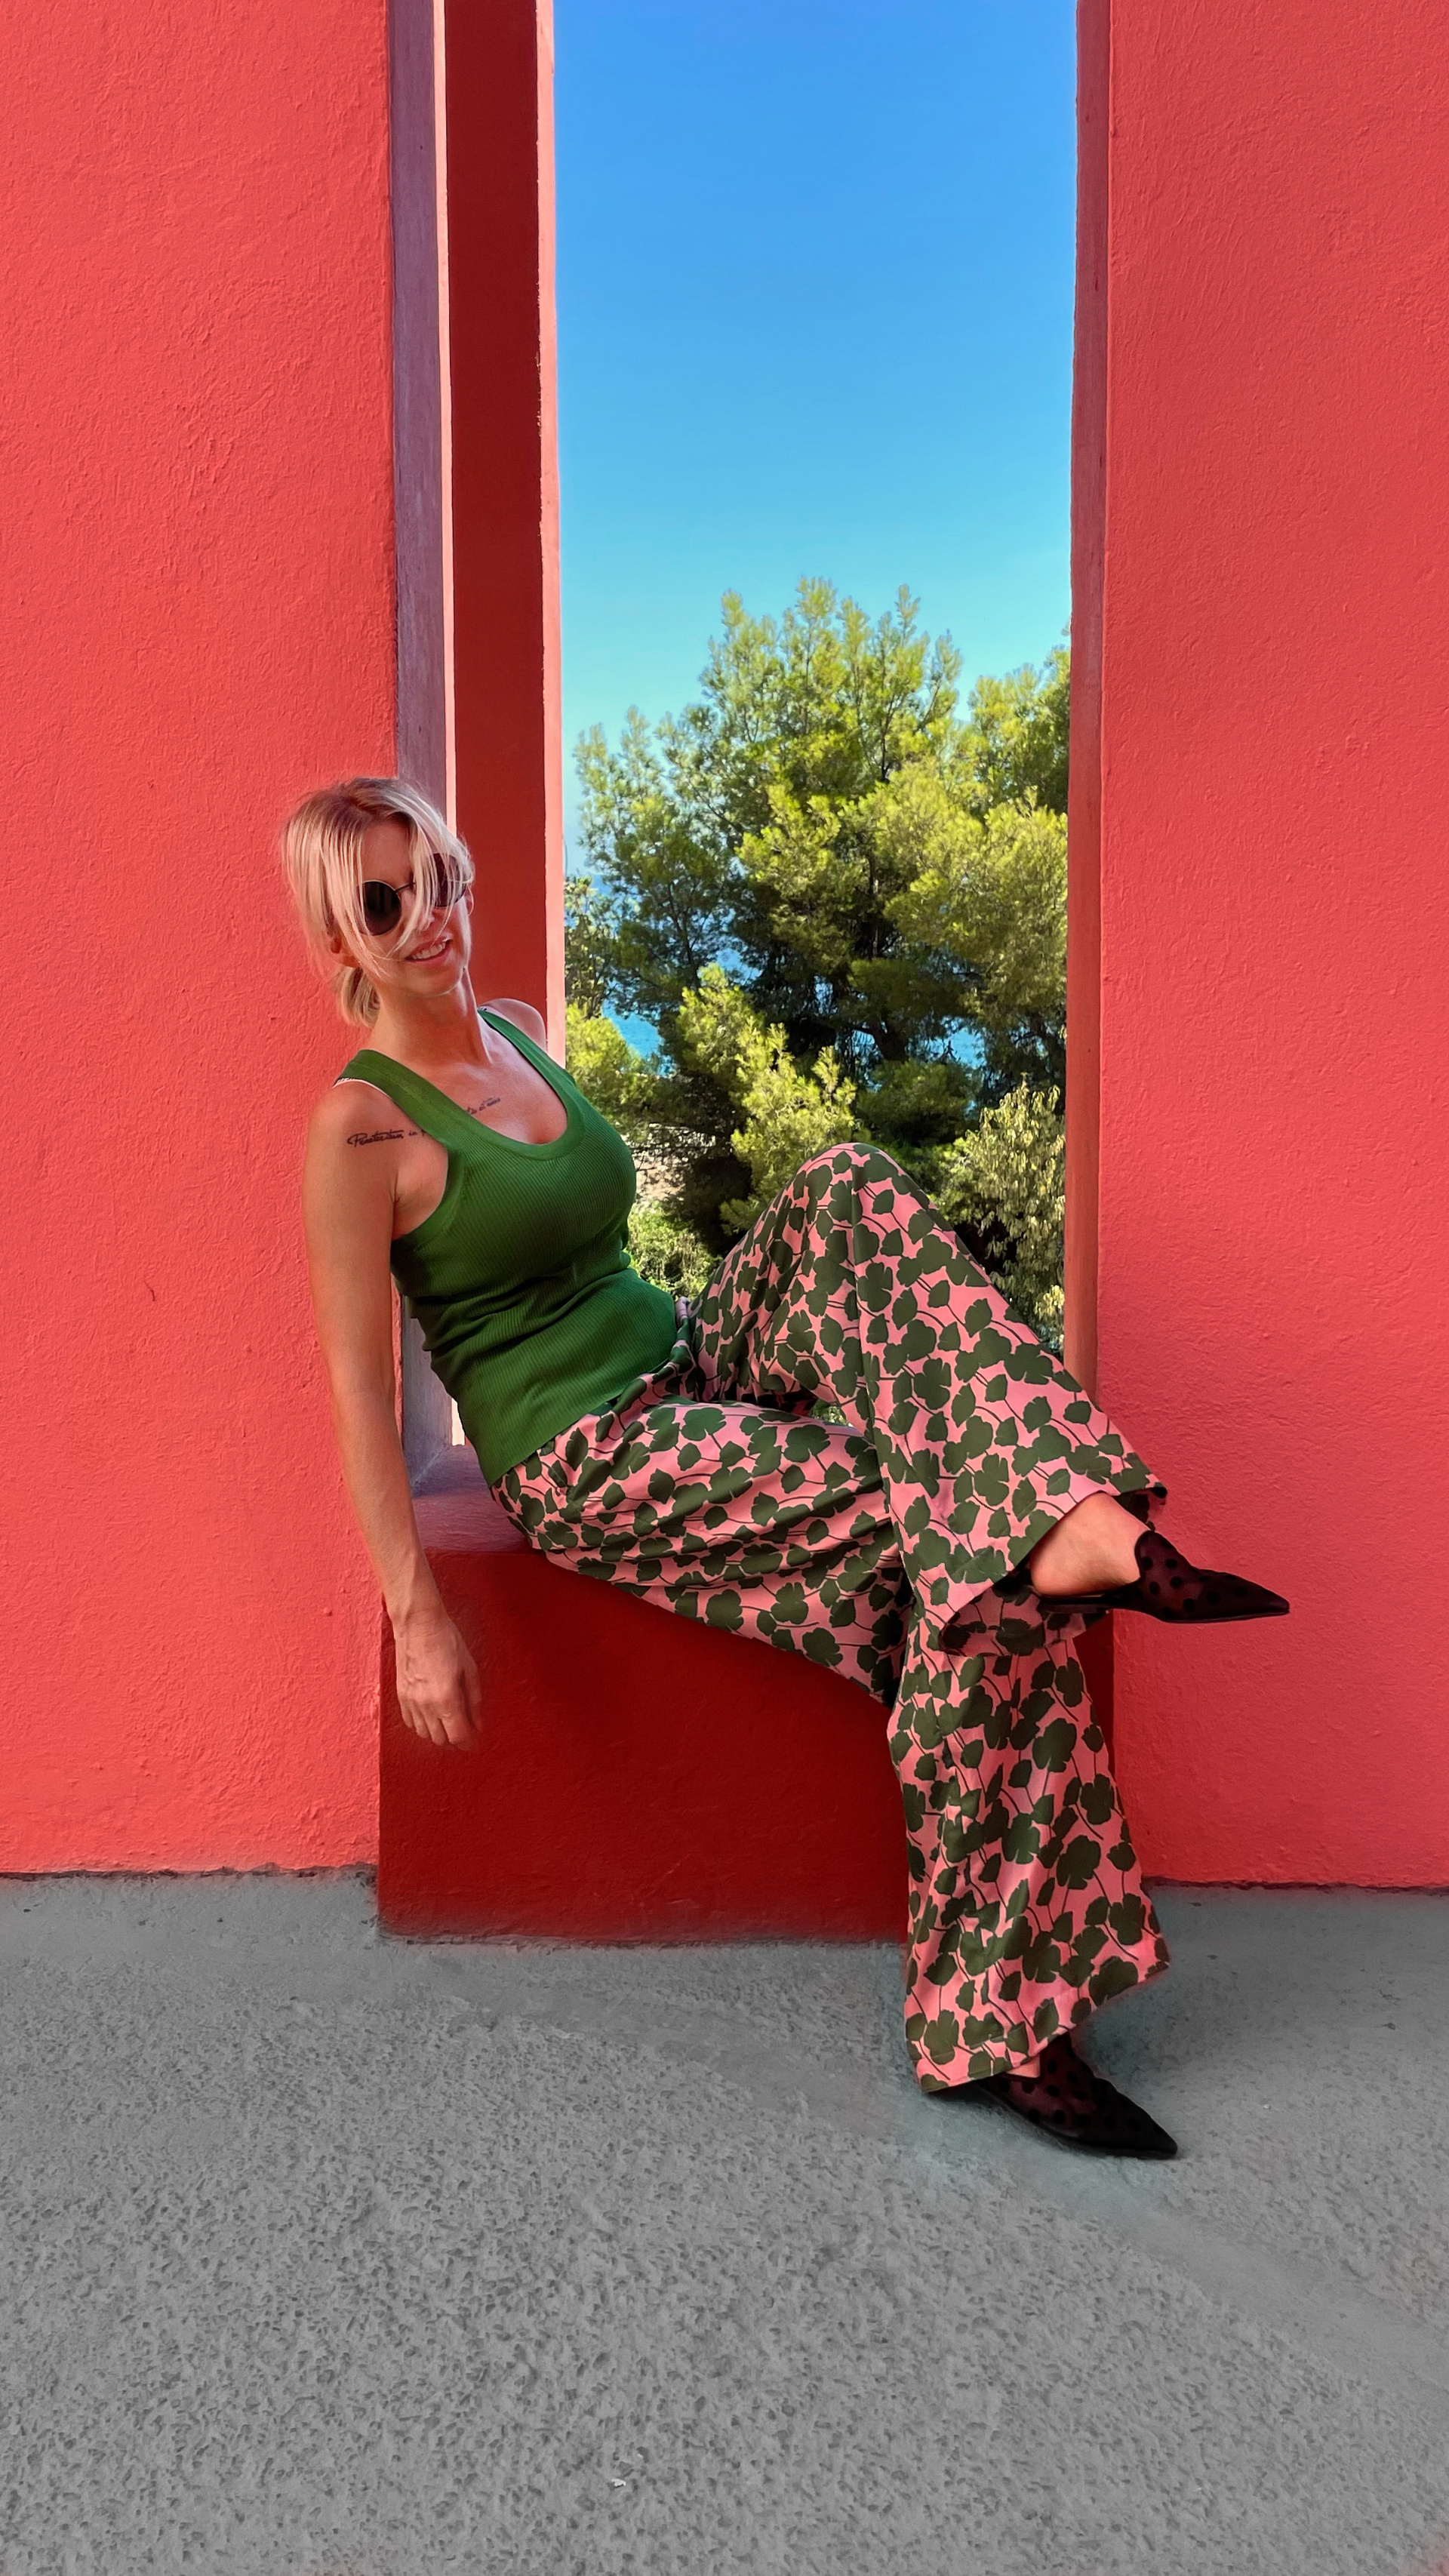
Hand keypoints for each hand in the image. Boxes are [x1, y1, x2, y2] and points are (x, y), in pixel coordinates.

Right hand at [392, 1602, 480, 1748]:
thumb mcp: (469, 1669)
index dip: (468, 1742)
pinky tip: (432, 1718)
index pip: (457, 1735)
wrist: (418, 1624)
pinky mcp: (401, 1696)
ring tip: (450, 1725)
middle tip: (465, 1732)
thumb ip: (474, 1700)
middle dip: (455, 1741)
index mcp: (446, 1698)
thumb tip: (478, 1724)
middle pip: (440, 1740)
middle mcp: (425, 1704)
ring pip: (424, 1734)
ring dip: (439, 1735)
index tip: (475, 1741)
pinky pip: (410, 1723)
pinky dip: (422, 1727)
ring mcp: (410, 1701)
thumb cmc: (447, 1641)